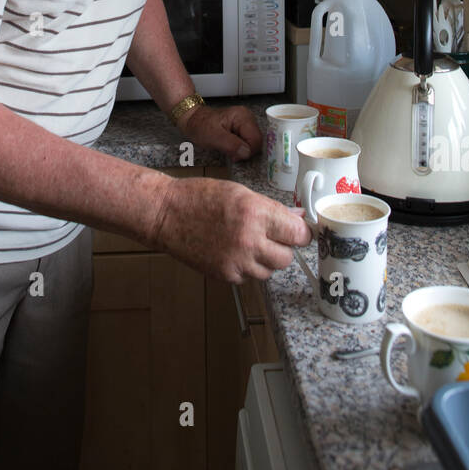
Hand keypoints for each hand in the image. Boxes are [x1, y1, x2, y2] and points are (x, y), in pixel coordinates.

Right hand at [152, 176, 311, 282]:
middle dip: (283, 247)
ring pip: (269, 270)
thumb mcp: (240, 192)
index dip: (301, 232)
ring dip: (265, 259)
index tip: (299, 231)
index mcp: (255, 214)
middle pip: (287, 257)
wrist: (167, 215)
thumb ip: (271, 208)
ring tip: (247, 242)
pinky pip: (249, 277)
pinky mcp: (226, 275)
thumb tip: (297, 217)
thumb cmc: (199, 198)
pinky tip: (232, 250)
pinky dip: (246, 267)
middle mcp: (249, 240)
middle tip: (271, 236)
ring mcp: (237, 261)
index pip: (298, 233)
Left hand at [179, 103, 260, 161]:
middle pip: (257, 141)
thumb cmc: (200, 126)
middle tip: (230, 153)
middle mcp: (248, 117)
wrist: (192, 120)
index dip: (247, 152)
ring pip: (253, 143)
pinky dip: (240, 148)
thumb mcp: (213, 137)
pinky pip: (248, 142)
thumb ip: (231, 145)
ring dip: (242, 150)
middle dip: (245, 151)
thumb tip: (247, 153)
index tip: (233, 156)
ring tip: (228, 148)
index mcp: (243, 116)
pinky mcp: (243, 128)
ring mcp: (246, 122)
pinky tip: (230, 146)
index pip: (256, 139)